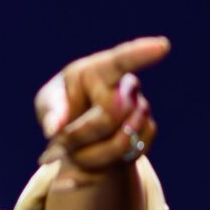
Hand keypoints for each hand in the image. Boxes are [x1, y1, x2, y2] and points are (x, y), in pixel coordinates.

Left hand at [34, 35, 167, 177]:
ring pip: (121, 142)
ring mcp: (141, 107)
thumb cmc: (61, 108)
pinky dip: (108, 163)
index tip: (162, 46)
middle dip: (81, 135)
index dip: (141, 53)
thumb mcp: (47, 104)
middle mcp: (126, 85)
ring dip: (91, 155)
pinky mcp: (149, 130)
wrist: (81, 133)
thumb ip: (50, 112)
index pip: (121, 60)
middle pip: (109, 116)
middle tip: (62, 140)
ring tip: (77, 149)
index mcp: (98, 69)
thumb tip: (54, 129)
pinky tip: (97, 155)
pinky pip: (131, 154)